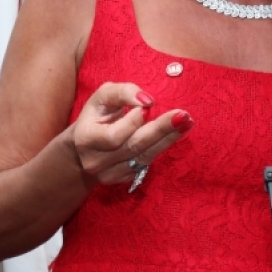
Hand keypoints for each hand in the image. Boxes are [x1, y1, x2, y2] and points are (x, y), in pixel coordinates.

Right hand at [69, 82, 193, 186]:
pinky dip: (160, 148)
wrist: (84, 145)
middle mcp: (95, 161)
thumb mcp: (102, 96)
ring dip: (168, 139)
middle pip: (134, 147)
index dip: (133, 121)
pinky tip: (173, 135)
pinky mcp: (121, 179)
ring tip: (187, 123)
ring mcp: (108, 174)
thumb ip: (122, 93)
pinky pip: (146, 165)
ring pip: (144, 157)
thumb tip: (146, 101)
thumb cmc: (96, 115)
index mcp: (86, 139)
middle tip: (183, 116)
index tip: (149, 105)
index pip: (114, 135)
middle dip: (161, 129)